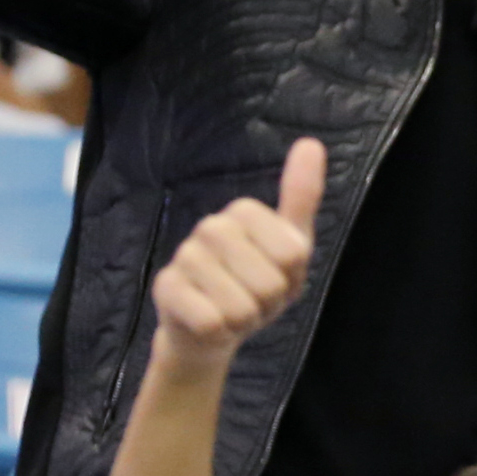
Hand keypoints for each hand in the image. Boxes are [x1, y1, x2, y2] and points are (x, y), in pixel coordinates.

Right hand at [148, 135, 323, 365]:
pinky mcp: (165, 288)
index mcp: (244, 212)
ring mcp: (185, 255)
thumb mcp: (291, 247)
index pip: (292, 253)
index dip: (291, 276)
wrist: (212, 331)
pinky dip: (219, 332)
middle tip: (254, 299)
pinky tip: (210, 323)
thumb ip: (302, 197)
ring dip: (244, 319)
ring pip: (241, 306)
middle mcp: (211, 226)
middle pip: (269, 282)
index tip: (278, 275)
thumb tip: (310, 142)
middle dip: (269, 303)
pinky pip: (211, 322)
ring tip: (233, 311)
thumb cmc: (257, 287)